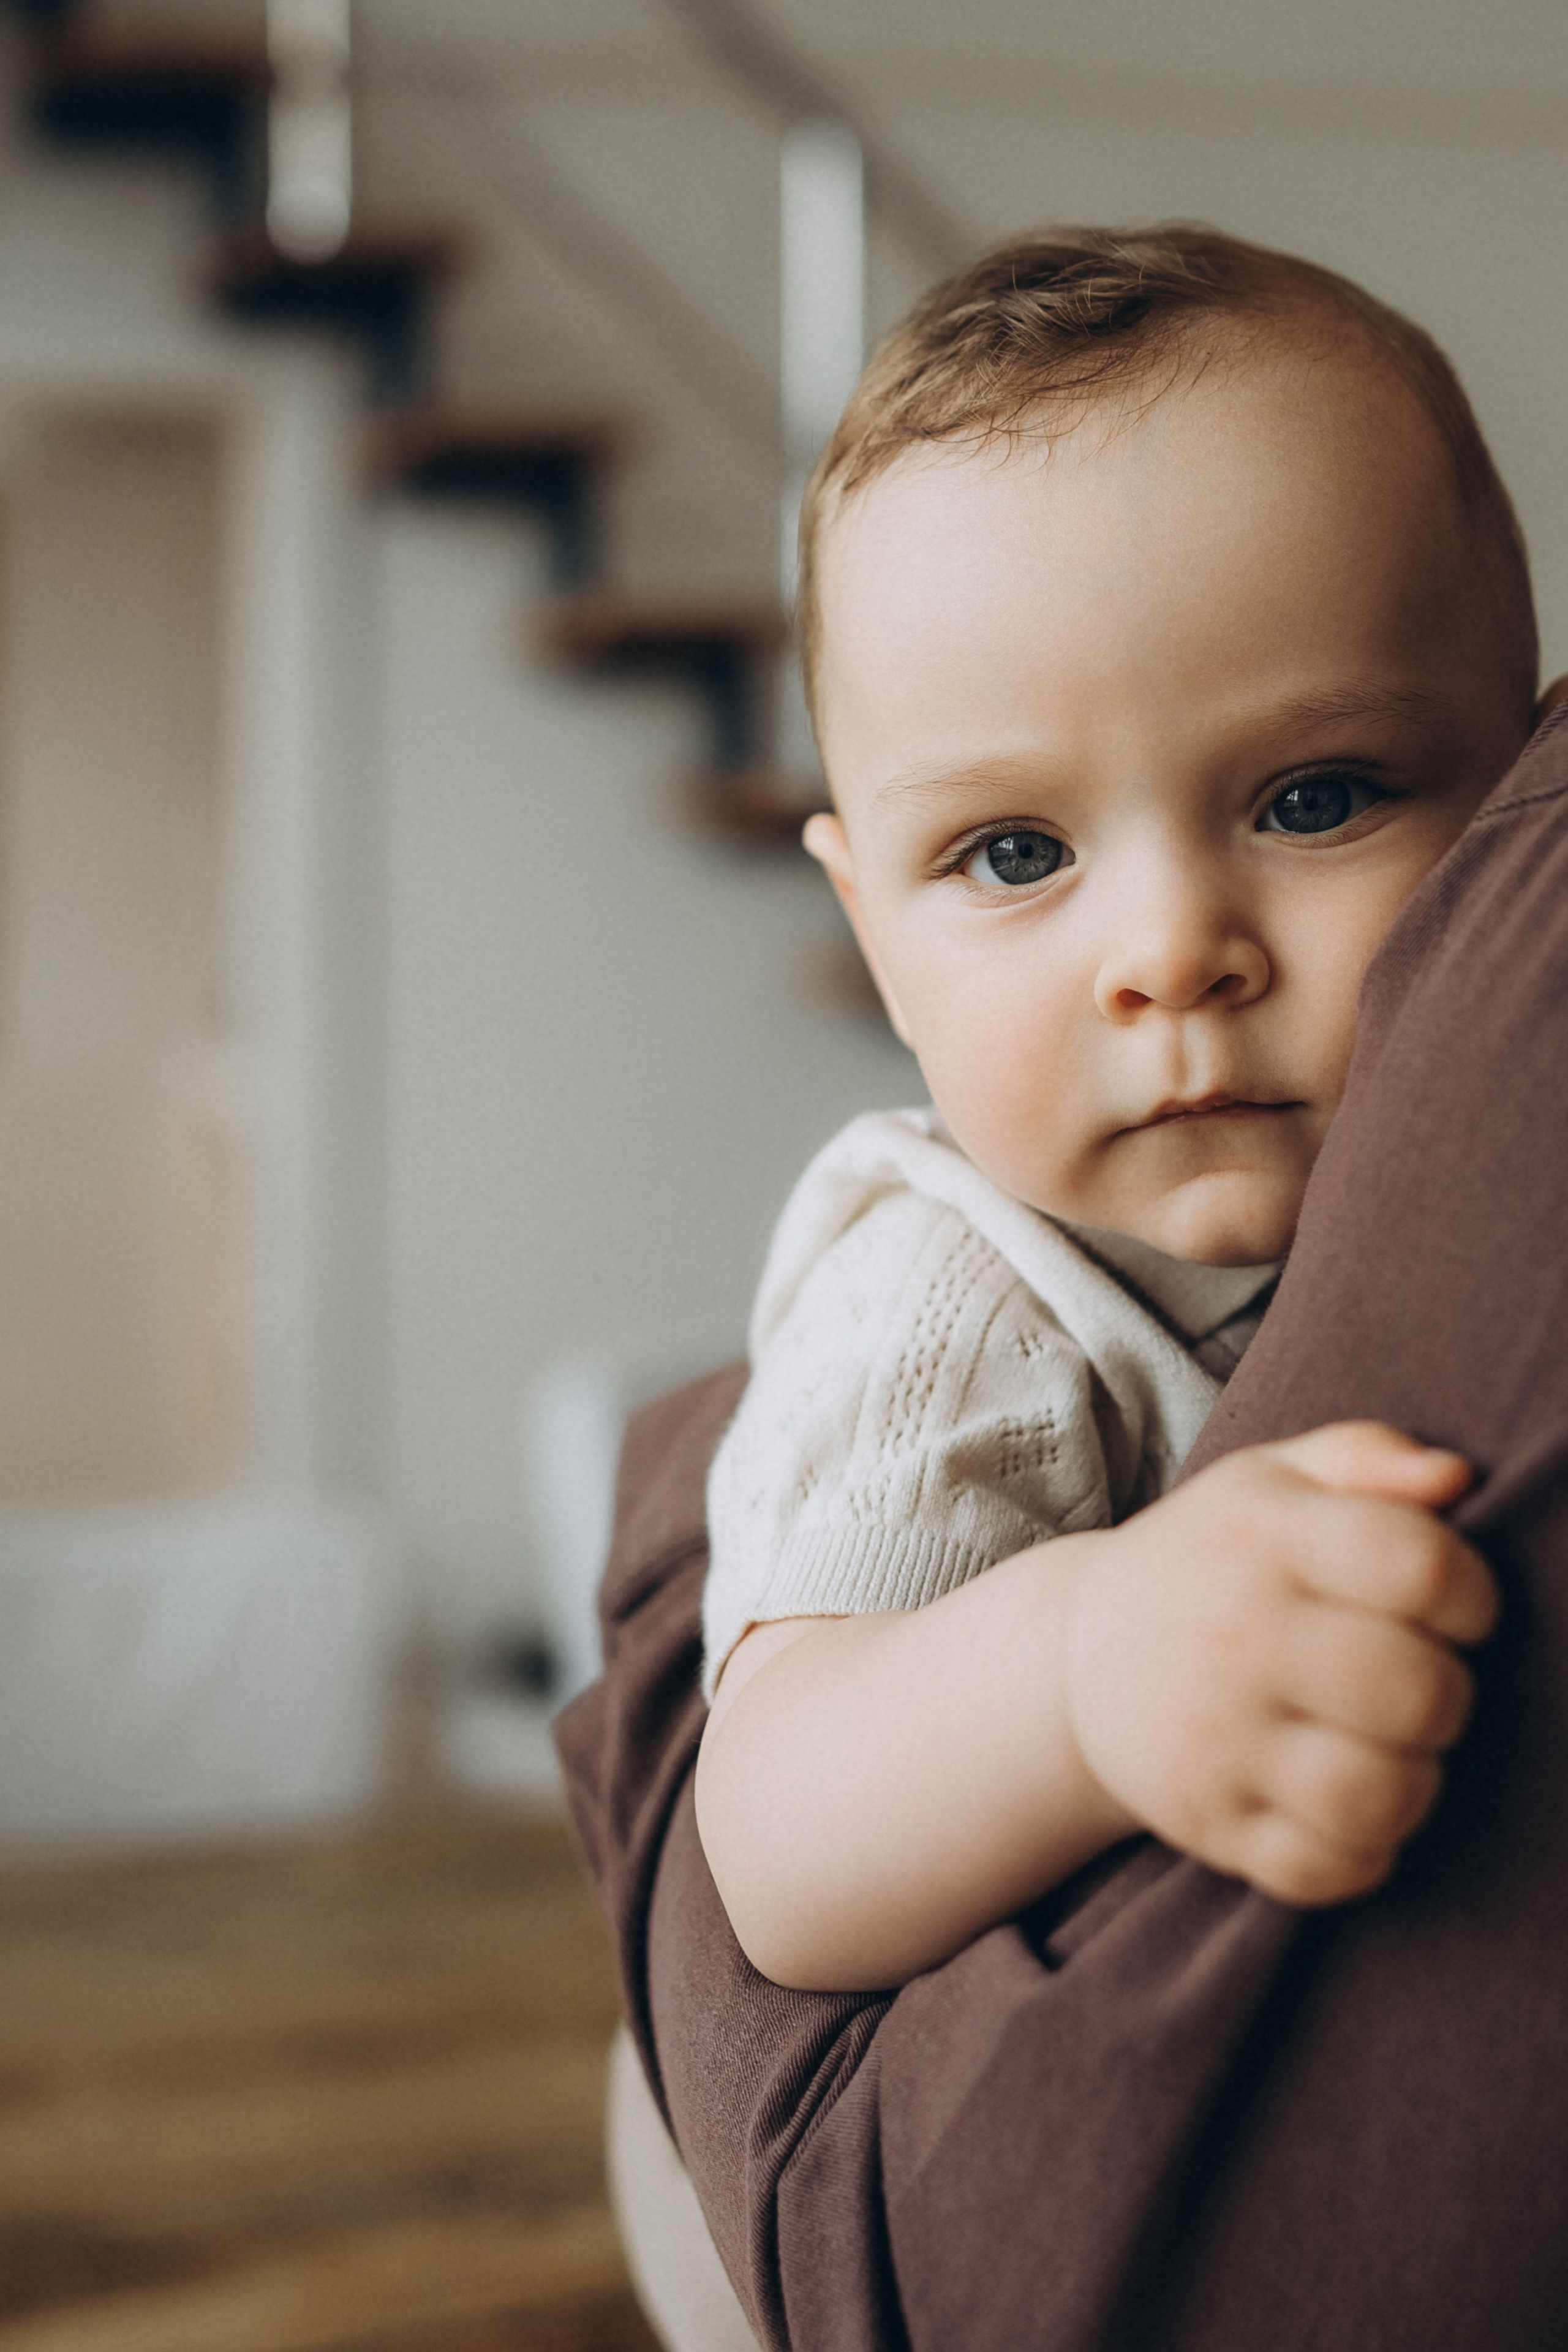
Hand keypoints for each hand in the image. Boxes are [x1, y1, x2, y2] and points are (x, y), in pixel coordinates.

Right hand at [1060, 1423, 1498, 1905]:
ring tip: (1386, 1749)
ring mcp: (1213, 1741)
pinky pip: (1322, 1872)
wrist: (1076, 1656)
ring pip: (1375, 1796)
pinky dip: (1360, 1854)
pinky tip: (1344, 1807)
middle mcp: (1233, 1637)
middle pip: (1414, 1690)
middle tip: (1413, 1683)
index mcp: (1262, 1537)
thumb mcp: (1270, 1480)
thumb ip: (1367, 1457)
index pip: (1420, 1566)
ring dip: (1413, 1781)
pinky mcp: (1203, 1823)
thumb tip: (1455, 1479)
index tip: (1451, 1607)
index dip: (1472, 1593)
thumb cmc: (1211, 1557)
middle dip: (1446, 1692)